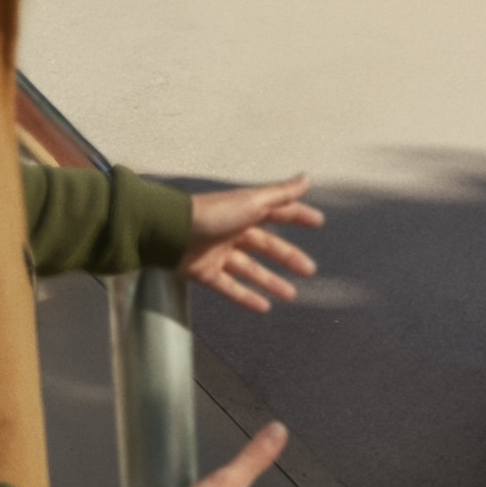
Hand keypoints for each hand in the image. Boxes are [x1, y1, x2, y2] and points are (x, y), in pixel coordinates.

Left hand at [182, 177, 323, 312]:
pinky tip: (264, 308)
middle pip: (266, 246)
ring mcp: (217, 252)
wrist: (168, 231)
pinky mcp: (204, 272)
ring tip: (290, 295)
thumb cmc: (209, 214)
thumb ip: (280, 194)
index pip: (277, 213)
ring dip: (271, 282)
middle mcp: (231, 231)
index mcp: (242, 211)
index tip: (317, 222)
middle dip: (288, 258)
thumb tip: (306, 178)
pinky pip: (229, 287)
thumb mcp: (251, 202)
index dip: (298, 217)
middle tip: (308, 270)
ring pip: (250, 270)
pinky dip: (246, 298)